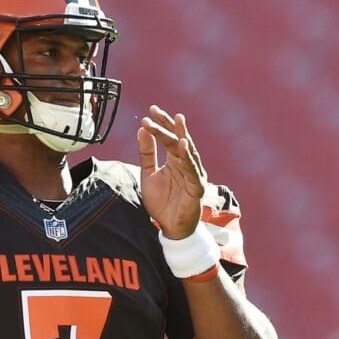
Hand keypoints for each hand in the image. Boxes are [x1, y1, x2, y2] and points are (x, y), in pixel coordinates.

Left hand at [137, 105, 206, 238]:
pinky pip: (192, 170)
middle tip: (157, 111)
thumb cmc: (162, 202)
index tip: (151, 110)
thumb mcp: (148, 174)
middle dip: (169, 125)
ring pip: (187, 152)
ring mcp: (193, 174)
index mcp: (175, 160)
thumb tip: (142, 130)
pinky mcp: (197, 187)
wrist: (169, 228)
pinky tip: (183, 145)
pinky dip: (188, 157)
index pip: (168, 137)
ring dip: (181, 136)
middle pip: (178, 140)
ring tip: (176, 120)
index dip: (161, 124)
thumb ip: (147, 153)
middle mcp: (186, 164)